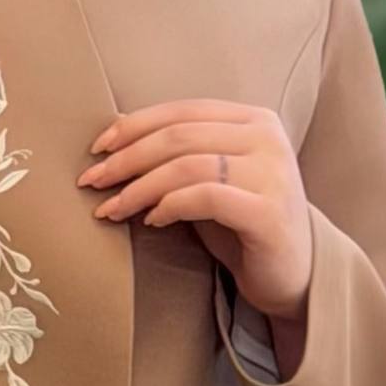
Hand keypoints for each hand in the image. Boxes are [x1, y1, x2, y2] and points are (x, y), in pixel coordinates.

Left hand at [78, 99, 314, 322]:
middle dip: (127, 158)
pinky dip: (169, 206)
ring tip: (112, 208)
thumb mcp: (211, 179)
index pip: (182, 110)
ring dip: (139, 188)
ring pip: (187, 165)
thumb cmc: (242, 225)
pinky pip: (205, 197)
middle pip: (179, 136)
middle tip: (93, 181)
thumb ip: (180, 153)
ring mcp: (273, 173)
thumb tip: (119, 133)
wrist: (293, 275)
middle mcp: (267, 139)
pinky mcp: (268, 212)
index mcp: (255, 119)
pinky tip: (152, 220)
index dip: (134, 126)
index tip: (97, 148)